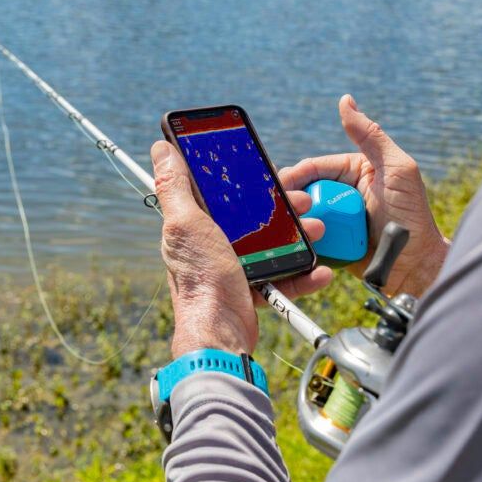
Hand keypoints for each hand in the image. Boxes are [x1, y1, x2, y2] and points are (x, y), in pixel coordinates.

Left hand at [151, 141, 331, 359]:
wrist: (220, 332)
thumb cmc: (200, 278)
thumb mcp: (185, 224)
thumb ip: (174, 187)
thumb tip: (162, 149)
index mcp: (194, 225)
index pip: (219, 192)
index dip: (243, 179)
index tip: (267, 170)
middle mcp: (212, 243)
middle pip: (253, 216)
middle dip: (283, 207)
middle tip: (303, 200)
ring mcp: (235, 267)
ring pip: (273, 243)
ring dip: (300, 236)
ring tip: (317, 230)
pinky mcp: (254, 288)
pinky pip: (284, 276)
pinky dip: (304, 274)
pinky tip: (319, 271)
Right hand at [279, 96, 448, 298]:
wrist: (416, 266)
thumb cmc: (412, 216)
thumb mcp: (397, 170)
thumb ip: (372, 136)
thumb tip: (345, 101)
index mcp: (353, 171)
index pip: (315, 167)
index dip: (296, 174)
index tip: (282, 184)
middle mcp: (342, 193)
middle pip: (303, 190)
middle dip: (290, 198)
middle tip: (283, 209)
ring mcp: (336, 219)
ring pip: (302, 215)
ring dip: (293, 220)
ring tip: (289, 227)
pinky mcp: (332, 244)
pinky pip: (308, 238)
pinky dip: (299, 239)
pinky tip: (291, 242)